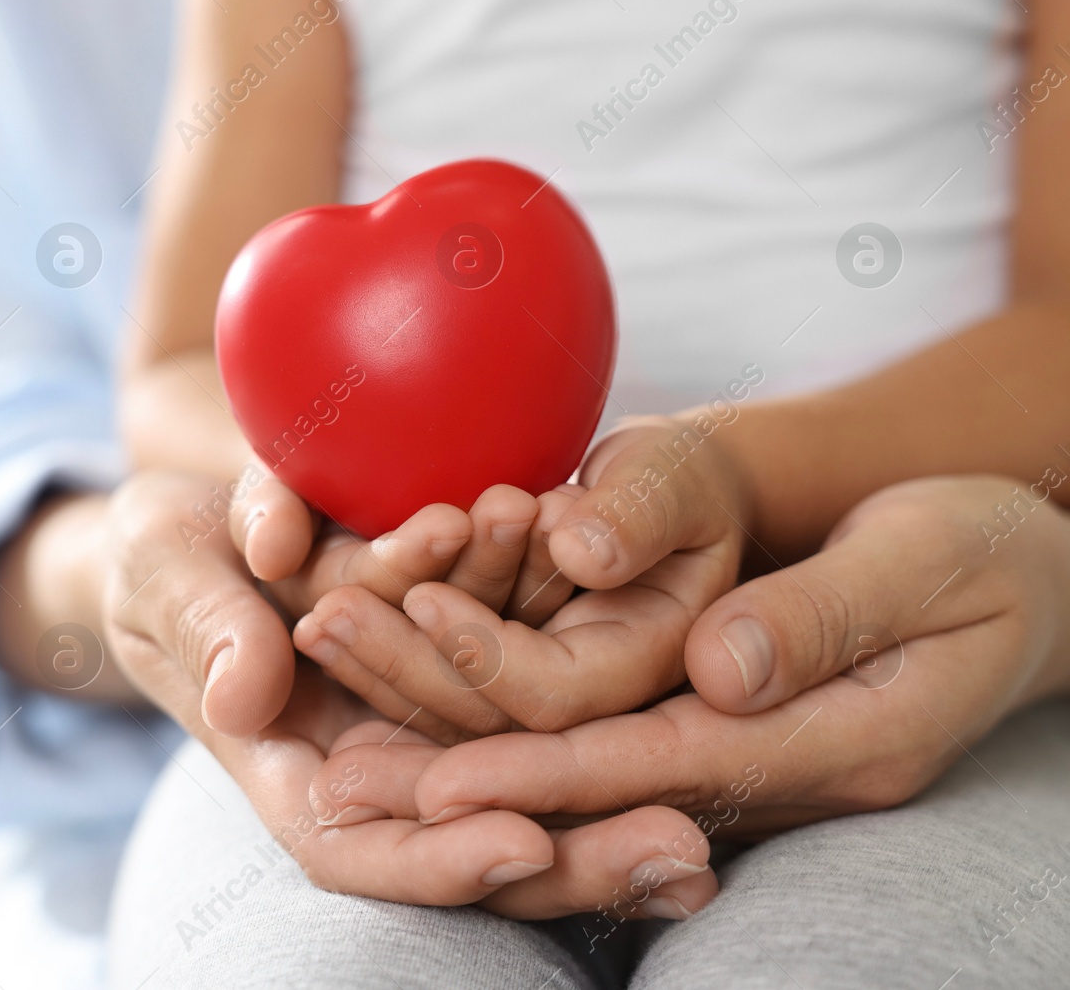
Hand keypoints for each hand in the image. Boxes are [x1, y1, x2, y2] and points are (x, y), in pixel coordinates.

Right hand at [101, 469, 720, 916]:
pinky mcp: (466, 670)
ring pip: (521, 773)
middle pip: (471, 834)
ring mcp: (424, 724)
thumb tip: (251, 692)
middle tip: (681, 854)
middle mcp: (370, 765)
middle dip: (573, 853)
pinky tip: (694, 685)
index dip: (440, 860)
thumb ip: (205, 626)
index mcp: (288, 769)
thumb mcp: (164, 573)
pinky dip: (601, 695)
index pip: (361, 848)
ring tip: (711, 793)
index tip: (523, 845)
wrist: (205, 528)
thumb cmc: (162, 556)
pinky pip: (535, 693)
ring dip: (611, 786)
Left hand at [280, 415, 751, 741]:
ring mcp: (540, 713)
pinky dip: (382, 663)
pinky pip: (438, 696)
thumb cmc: (677, 480)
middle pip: (490, 722)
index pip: (559, 695)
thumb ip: (641, 513)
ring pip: (453, 719)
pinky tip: (318, 620)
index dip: (488, 654)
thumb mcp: (674, 479)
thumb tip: (582, 550)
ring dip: (378, 673)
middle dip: (408, 671)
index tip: (423, 598)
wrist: (666, 511)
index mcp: (649, 674)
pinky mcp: (502, 698)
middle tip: (326, 619)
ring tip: (311, 621)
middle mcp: (592, 719)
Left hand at [308, 476, 1069, 839]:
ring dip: (456, 733)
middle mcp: (764, 762)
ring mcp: (735, 744)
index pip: (653, 768)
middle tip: (333, 772)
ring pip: (571, 754)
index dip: (541, 772)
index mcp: (826, 742)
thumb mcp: (934, 564)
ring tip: (343, 708)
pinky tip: (412, 685)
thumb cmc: (990, 554)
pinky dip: (496, 705)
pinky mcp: (709, 712)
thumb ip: (827, 615)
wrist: (1016, 566)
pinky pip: (587, 721)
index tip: (434, 779)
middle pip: (586, 779)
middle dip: (461, 768)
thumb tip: (721, 668)